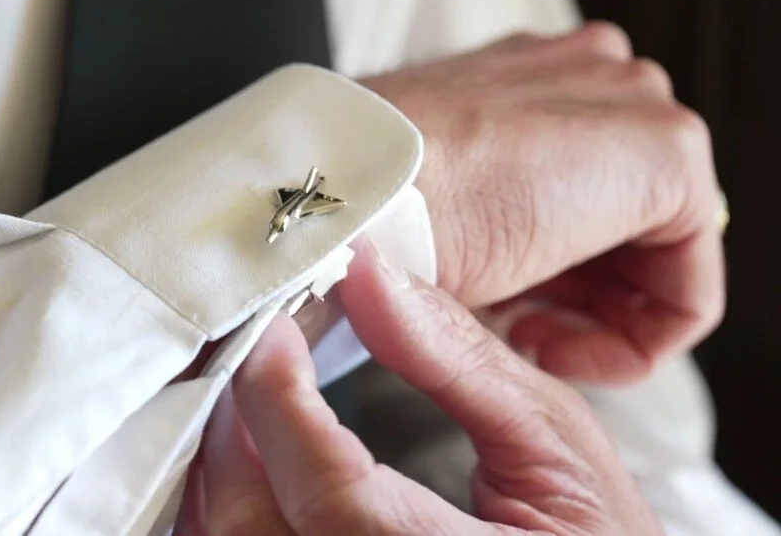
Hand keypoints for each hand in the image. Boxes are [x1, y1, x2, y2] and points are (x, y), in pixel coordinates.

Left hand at [175, 239, 661, 535]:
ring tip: (260, 394)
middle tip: (261, 352)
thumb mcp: (555, 443)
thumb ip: (458, 359)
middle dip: (237, 427)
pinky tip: (259, 452)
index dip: (279, 399)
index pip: (325, 493)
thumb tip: (371, 271)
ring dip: (227, 461)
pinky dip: (235, 496)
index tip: (273, 329)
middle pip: (247, 524)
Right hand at [362, 23, 725, 382]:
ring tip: (523, 340)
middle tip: (513, 331)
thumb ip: (472, 208)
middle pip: (621, 220)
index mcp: (527, 77)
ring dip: (592, 319)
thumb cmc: (363, 205)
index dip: (546, 274)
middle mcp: (587, 73)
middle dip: (572, 294)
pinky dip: (631, 340)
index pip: (575, 190)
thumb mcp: (419, 205)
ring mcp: (630, 101)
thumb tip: (482, 258)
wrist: (348, 193)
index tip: (500, 313)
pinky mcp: (666, 152)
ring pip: (655, 252)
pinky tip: (549, 348)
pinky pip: (685, 283)